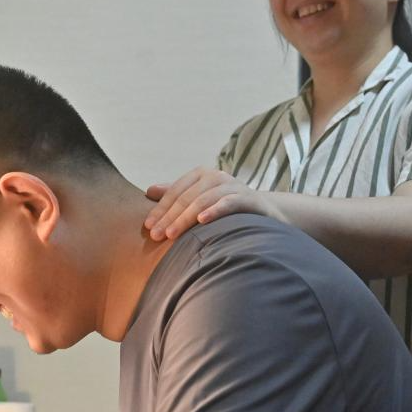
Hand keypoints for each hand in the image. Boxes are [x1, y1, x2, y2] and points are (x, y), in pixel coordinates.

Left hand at [145, 167, 270, 240]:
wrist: (264, 210)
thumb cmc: (224, 206)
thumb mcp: (199, 197)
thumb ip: (176, 194)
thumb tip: (149, 191)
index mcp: (201, 175)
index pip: (175, 191)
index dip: (160, 209)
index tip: (148, 226)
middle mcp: (216, 176)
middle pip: (186, 198)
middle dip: (169, 217)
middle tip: (155, 235)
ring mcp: (233, 185)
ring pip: (203, 200)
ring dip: (185, 218)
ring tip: (171, 235)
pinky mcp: (248, 198)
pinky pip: (229, 203)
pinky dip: (215, 210)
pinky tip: (202, 221)